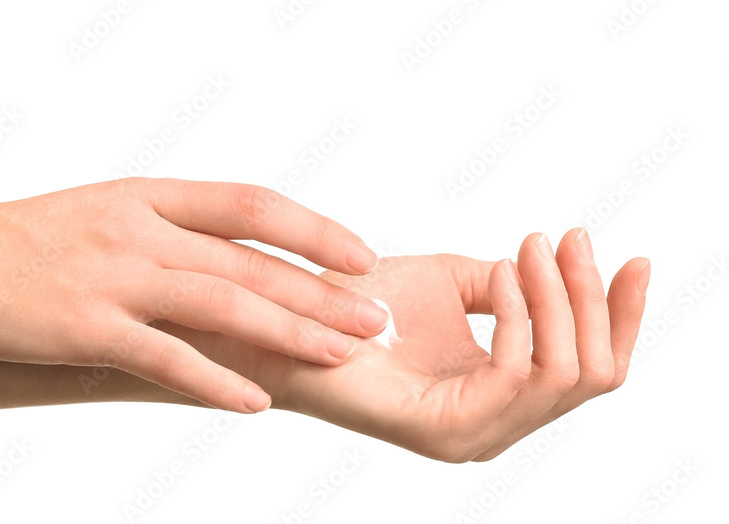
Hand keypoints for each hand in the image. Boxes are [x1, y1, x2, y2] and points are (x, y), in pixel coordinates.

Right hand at [0, 177, 389, 413]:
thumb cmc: (8, 246)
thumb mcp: (94, 218)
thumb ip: (158, 234)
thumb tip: (219, 260)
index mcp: (141, 195)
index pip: (248, 203)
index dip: (311, 228)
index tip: (360, 253)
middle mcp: (135, 228)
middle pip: (249, 258)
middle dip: (322, 290)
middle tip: (377, 316)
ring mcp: (108, 275)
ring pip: (222, 303)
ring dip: (291, 331)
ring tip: (346, 354)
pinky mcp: (79, 326)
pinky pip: (164, 357)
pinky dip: (215, 381)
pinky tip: (256, 403)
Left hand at [193, 228, 648, 460]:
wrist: (292, 319)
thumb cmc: (362, 304)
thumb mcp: (456, 281)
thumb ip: (511, 283)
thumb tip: (560, 265)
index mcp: (503, 392)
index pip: (594, 366)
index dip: (623, 313)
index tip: (631, 256)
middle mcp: (498, 422)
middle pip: (595, 372)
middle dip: (594, 299)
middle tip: (569, 238)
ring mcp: (473, 434)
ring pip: (565, 373)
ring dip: (558, 299)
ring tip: (529, 248)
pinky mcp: (444, 432)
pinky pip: (516, 374)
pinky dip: (519, 315)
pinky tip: (497, 276)